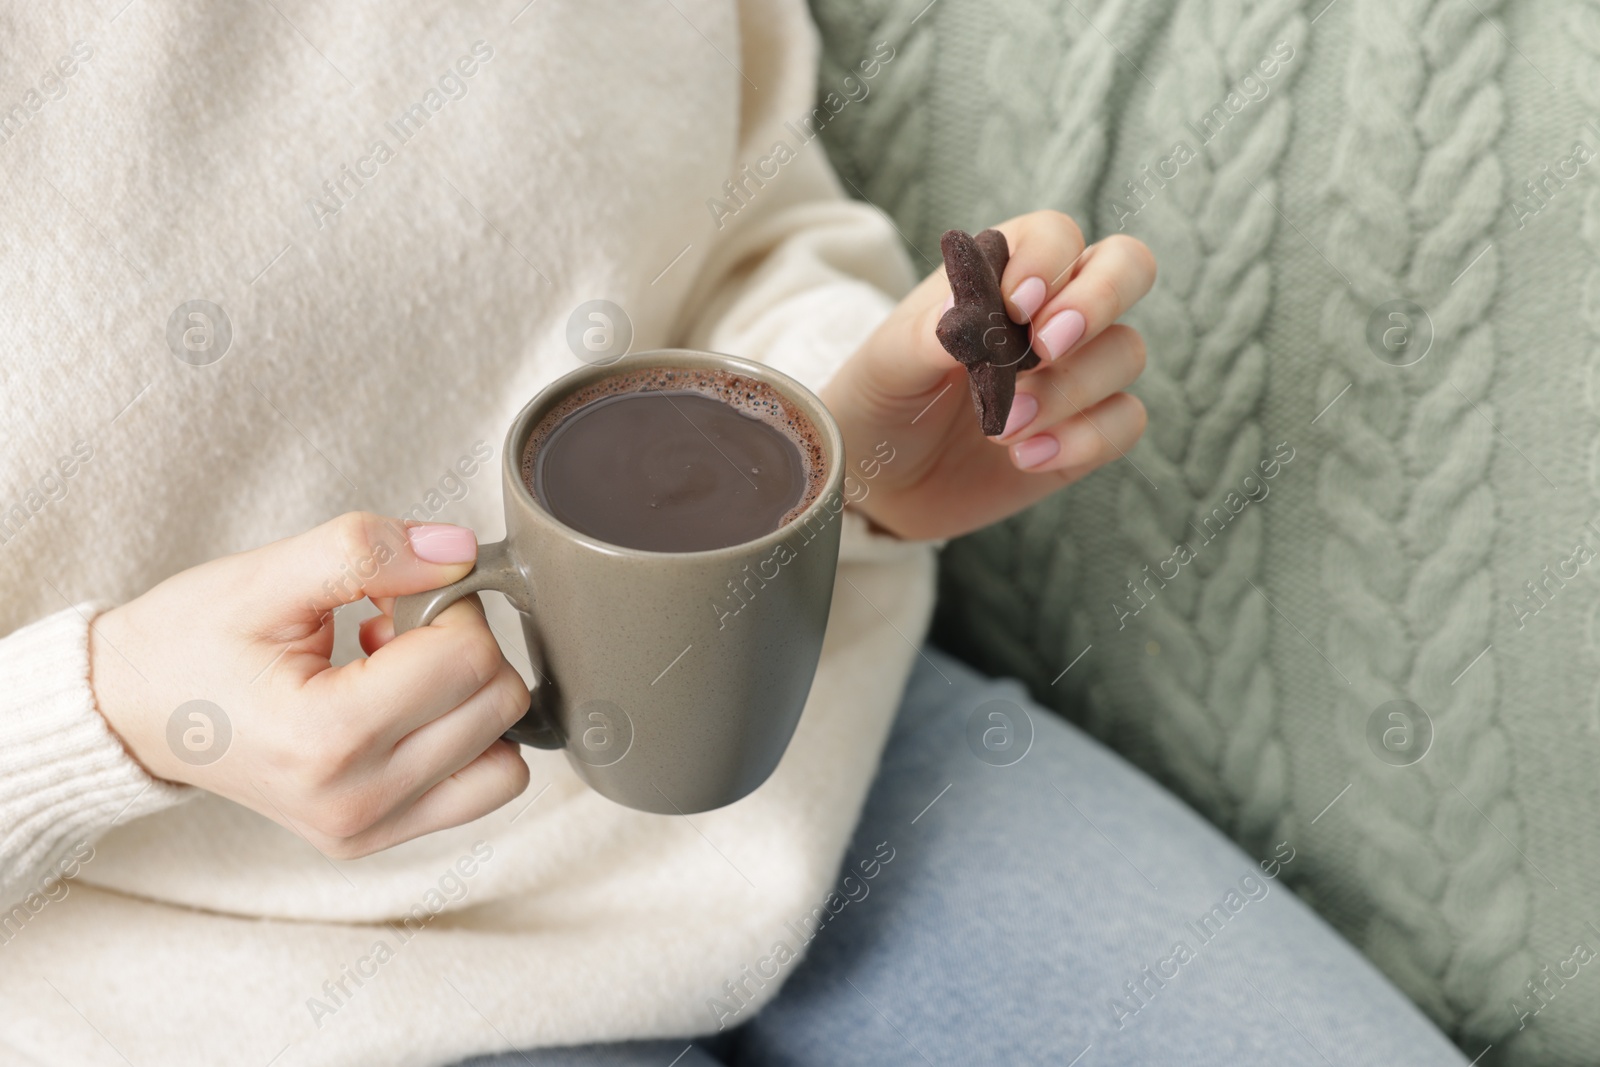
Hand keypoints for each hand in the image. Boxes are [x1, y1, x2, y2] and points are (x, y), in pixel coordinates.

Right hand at [90, 513, 529, 858]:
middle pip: (499, 705)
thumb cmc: (191, 642)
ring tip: (393, 675)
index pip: (469, 658)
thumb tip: (462, 550)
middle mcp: (356, 802)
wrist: (133, 711)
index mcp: (327, 738)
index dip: (449, 604)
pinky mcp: (375, 840)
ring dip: (468, 700)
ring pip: (507, 758)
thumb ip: (366, 551)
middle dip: (462, 646)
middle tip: (390, 629)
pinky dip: (463, 742)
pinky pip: (481, 790)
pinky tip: (397, 711)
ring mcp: (368, 830)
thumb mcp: (266, 576)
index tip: (393, 596)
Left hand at [820, 211, 1154, 540]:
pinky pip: (1126, 421)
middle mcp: (1052, 311)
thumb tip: (968, 316)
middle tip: (1043, 347)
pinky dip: (1083, 439)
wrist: (883, 483)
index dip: (1047, 263)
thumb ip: (927, 335)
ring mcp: (1077, 370)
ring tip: (1002, 427)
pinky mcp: (1087, 429)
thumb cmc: (882, 402)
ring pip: (1126, 352)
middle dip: (1098, 300)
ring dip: (1068, 390)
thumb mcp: (886, 365)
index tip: (1012, 306)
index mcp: (1003, 271)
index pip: (1056, 235)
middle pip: (1127, 267)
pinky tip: (1024, 457)